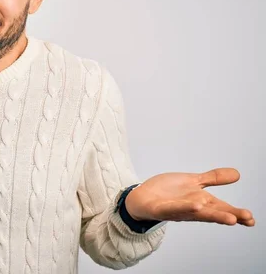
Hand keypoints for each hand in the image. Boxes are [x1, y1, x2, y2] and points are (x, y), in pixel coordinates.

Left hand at [125, 168, 254, 226]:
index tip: (251, 219)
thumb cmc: (167, 192)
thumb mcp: (192, 182)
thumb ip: (213, 178)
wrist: (141, 196)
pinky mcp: (161, 209)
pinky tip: (196, 205)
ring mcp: (177, 210)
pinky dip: (185, 207)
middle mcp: (191, 208)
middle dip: (229, 215)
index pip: (221, 208)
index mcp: (200, 201)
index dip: (236, 213)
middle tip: (246, 219)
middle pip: (213, 212)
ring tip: (228, 217)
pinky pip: (174, 208)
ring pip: (196, 213)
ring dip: (212, 215)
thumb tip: (237, 174)